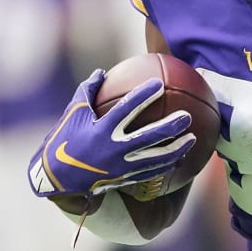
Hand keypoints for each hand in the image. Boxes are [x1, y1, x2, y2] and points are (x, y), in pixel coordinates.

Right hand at [27, 69, 194, 199]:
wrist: (58, 177)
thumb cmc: (65, 138)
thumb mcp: (73, 112)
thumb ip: (89, 90)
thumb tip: (102, 71)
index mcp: (100, 130)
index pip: (125, 109)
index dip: (142, 96)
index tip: (158, 84)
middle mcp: (113, 148)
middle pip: (148, 137)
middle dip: (169, 126)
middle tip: (187, 116)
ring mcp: (121, 166)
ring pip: (155, 159)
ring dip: (176, 150)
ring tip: (193, 139)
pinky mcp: (125, 178)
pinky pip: (151, 172)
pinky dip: (167, 165)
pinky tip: (181, 157)